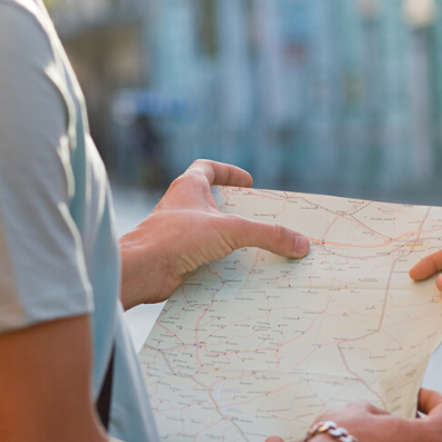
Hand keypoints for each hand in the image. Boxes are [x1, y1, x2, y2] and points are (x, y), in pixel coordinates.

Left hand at [119, 160, 309, 306]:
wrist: (140, 270)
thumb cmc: (175, 238)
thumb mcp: (230, 230)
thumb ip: (267, 235)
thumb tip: (301, 244)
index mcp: (188, 188)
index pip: (208, 168)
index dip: (228, 172)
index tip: (248, 183)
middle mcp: (181, 208)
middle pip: (210, 202)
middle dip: (234, 210)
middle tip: (259, 219)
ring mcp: (177, 233)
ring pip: (207, 231)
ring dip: (228, 238)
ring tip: (255, 248)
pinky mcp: (176, 257)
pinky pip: (203, 256)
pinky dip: (220, 262)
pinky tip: (237, 273)